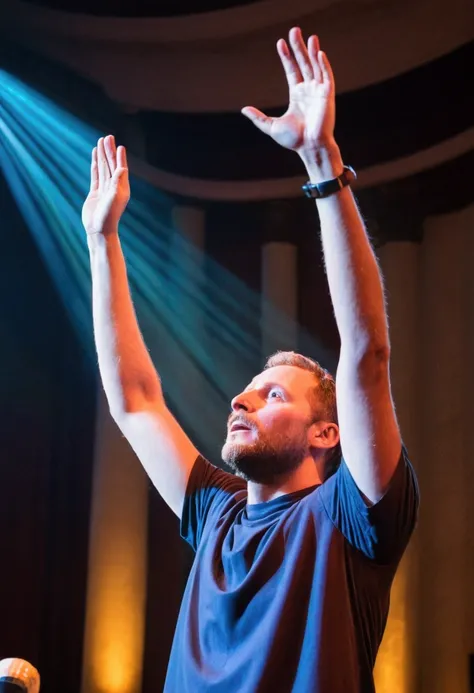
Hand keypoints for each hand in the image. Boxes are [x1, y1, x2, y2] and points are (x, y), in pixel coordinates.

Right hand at [82, 135, 129, 234]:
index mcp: (121, 188)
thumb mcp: (114, 199)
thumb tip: (122, 168)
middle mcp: (114, 187)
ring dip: (103, 155)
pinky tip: (95, 156)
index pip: (121, 168)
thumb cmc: (108, 216)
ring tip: (101, 142)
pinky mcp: (95, 192)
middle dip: (109, 151)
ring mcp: (104, 189)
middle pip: (112, 165)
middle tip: (107, 137)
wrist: (99, 230)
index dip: (120, 157)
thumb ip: (117, 183)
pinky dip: (96, 165)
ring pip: (104, 168)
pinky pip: (96, 175)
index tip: (119, 145)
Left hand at [242, 28, 335, 158]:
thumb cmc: (294, 140)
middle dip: (299, 47)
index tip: (280, 43)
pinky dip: (324, 65)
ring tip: (309, 37)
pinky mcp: (328, 95)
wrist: (310, 148)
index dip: (286, 56)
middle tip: (294, 30)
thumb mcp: (271, 126)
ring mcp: (319, 91)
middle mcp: (308, 90)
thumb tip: (243, 110)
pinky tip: (319, 53)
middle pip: (303, 63)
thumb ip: (258, 118)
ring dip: (312, 51)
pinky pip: (327, 76)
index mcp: (297, 95)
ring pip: (315, 66)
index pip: (292, 70)